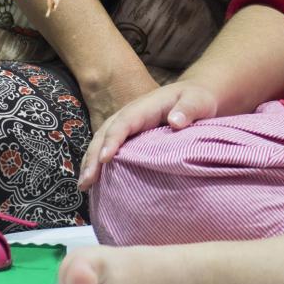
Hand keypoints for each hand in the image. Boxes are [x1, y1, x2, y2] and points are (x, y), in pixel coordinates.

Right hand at [77, 81, 219, 190]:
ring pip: (102, 141)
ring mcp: (128, 126)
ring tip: (84, 186)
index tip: (105, 159)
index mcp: (145, 107)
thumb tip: (175, 121)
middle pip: (106, 132)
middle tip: (87, 181)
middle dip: (93, 155)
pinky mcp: (130, 137)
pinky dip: (99, 163)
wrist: (195, 97)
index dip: (113, 139)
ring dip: (91, 162)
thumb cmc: (198, 100)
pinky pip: (109, 148)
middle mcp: (131, 115)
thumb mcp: (198, 100)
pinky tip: (95, 183)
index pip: (125, 122)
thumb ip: (189, 109)